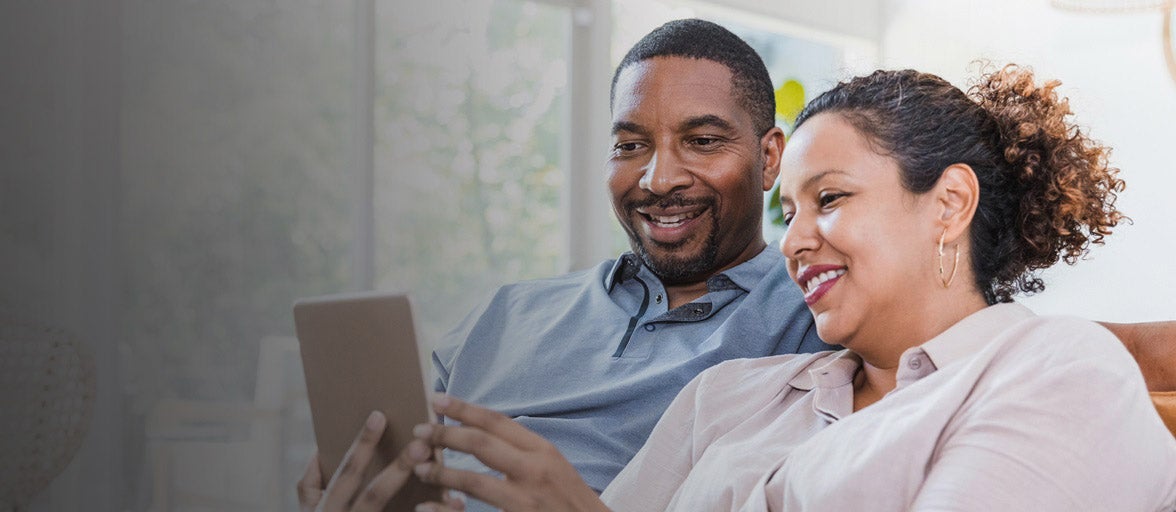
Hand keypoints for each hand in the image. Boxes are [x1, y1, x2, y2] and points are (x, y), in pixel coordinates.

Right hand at [295, 411, 464, 511]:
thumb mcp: (308, 510)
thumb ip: (310, 483)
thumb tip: (321, 449)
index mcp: (326, 511)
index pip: (346, 473)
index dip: (361, 445)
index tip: (379, 416)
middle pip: (375, 495)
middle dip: (399, 468)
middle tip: (422, 444)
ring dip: (425, 500)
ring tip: (447, 483)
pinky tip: (454, 505)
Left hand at [412, 395, 608, 511]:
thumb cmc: (572, 500)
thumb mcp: (554, 466)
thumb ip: (523, 451)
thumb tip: (485, 434)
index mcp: (543, 451)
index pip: (498, 422)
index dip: (465, 408)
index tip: (438, 399)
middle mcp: (534, 470)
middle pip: (481, 444)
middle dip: (446, 434)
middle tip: (421, 430)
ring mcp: (525, 500)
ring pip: (473, 480)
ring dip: (441, 472)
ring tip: (419, 467)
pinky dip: (446, 510)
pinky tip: (428, 507)